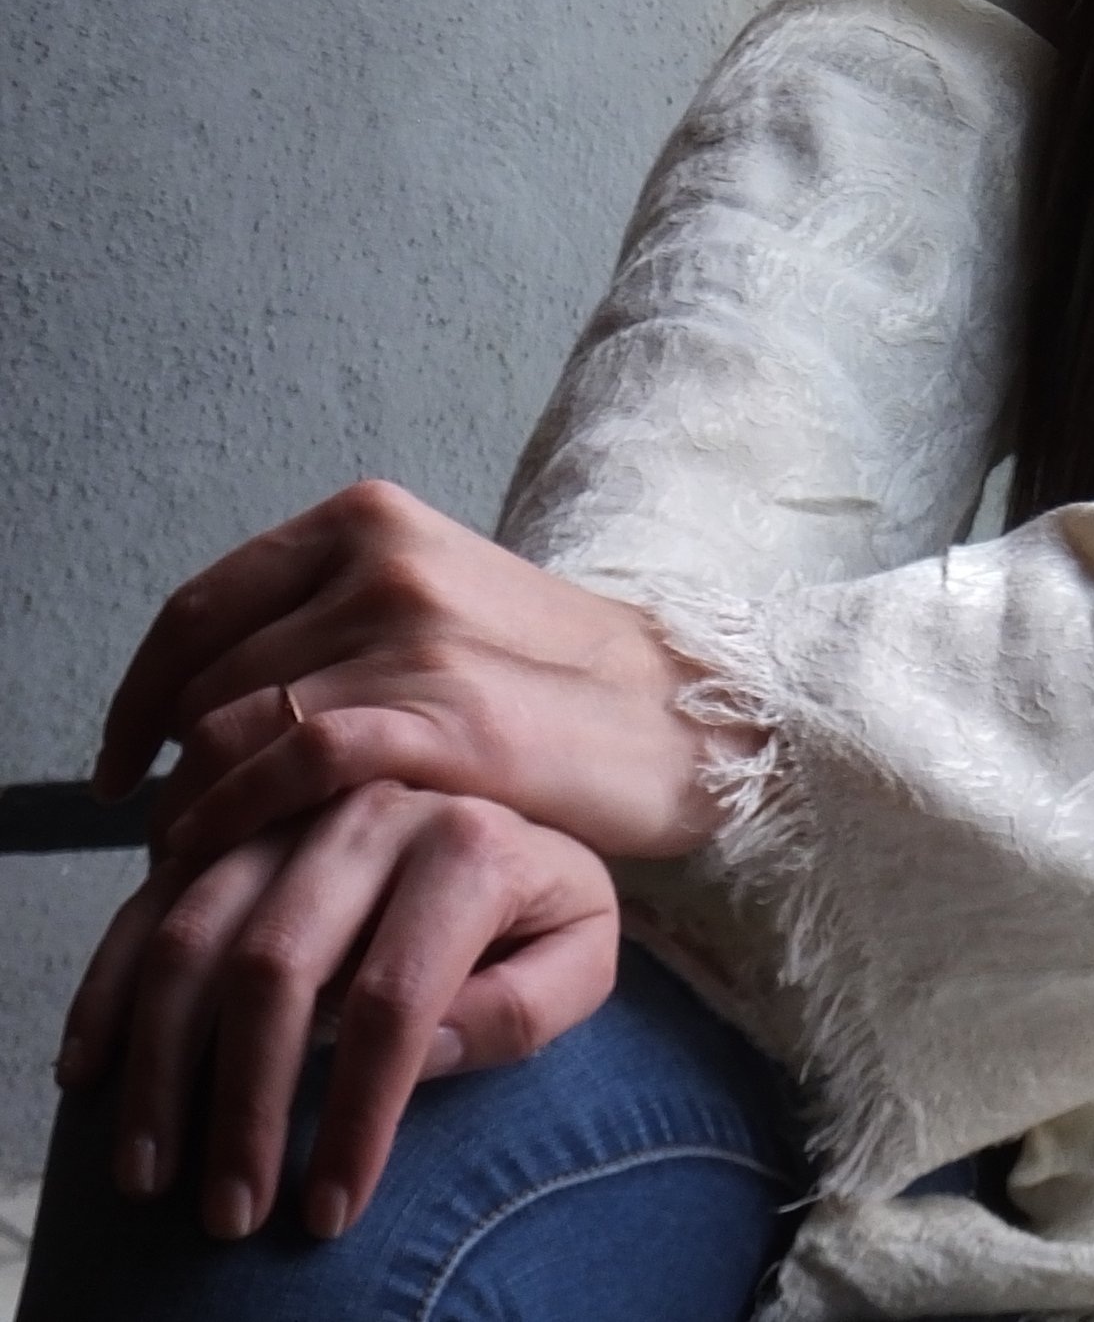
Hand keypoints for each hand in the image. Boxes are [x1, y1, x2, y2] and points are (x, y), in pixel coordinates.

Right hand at [55, 786, 617, 1241]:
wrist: (516, 807)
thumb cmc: (539, 904)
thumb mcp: (580, 951)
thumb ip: (520, 1009)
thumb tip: (417, 1056)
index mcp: (469, 844)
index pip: (395, 999)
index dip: (357, 1116)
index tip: (331, 1210)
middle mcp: (374, 809)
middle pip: (277, 967)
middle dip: (244, 1108)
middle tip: (230, 1213)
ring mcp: (294, 809)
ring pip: (197, 931)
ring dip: (160, 1061)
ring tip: (149, 1171)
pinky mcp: (236, 823)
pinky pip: (154, 899)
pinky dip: (111, 985)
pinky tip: (94, 1070)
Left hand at [99, 481, 753, 876]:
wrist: (674, 709)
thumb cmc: (545, 678)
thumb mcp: (429, 606)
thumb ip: (328, 624)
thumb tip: (203, 697)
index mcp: (372, 521)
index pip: (200, 609)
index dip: (139, 695)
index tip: (120, 762)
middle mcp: (384, 561)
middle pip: (209, 680)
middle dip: (170, 771)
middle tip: (174, 841)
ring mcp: (413, 637)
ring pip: (234, 728)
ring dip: (195, 811)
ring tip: (200, 871)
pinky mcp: (443, 718)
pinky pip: (291, 765)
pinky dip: (240, 818)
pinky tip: (236, 863)